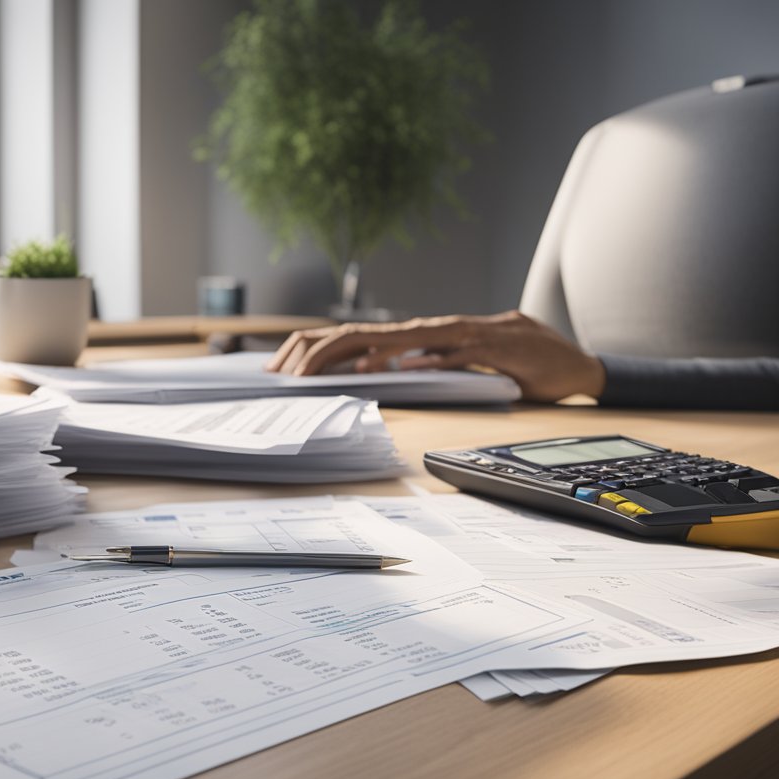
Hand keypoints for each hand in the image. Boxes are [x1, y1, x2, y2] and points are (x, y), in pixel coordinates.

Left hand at [265, 311, 606, 402]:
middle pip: (364, 334)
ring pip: (398, 339)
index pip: (359, 338)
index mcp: (423, 337)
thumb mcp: (454, 365)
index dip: (318, 348)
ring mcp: (461, 336)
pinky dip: (421, 358)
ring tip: (322, 364)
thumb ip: (420, 363)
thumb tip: (378, 369)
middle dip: (319, 350)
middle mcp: (434, 331)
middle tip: (285, 369)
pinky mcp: (489, 348)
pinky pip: (449, 354)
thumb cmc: (513, 363)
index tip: (286, 368)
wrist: (570, 361)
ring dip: (356, 352)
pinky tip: (396, 366)